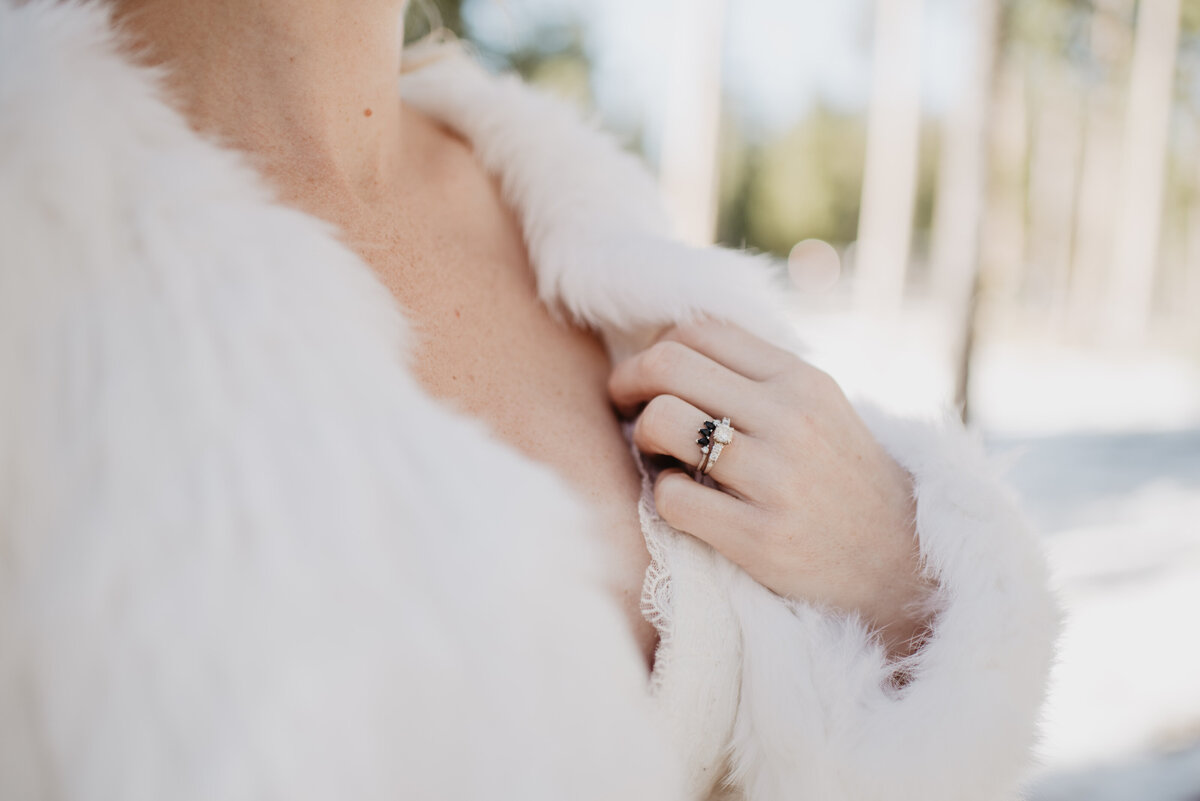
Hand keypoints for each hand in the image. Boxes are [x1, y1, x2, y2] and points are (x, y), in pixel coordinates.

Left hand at [607, 319, 936, 659]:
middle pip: (666, 364)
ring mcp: (776, 479)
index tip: (648, 380)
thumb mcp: (817, 409)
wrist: (901, 565)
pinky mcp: (760, 538)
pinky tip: (685, 504)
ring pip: (661, 421)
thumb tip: (666, 350)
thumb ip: (755, 377)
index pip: (698, 329)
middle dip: (627, 384)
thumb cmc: (841, 481)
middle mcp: (790, 418)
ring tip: (659, 458)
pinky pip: (670, 497)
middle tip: (626, 410)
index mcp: (801, 379)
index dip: (654, 350)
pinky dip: (662, 498)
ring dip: (642, 439)